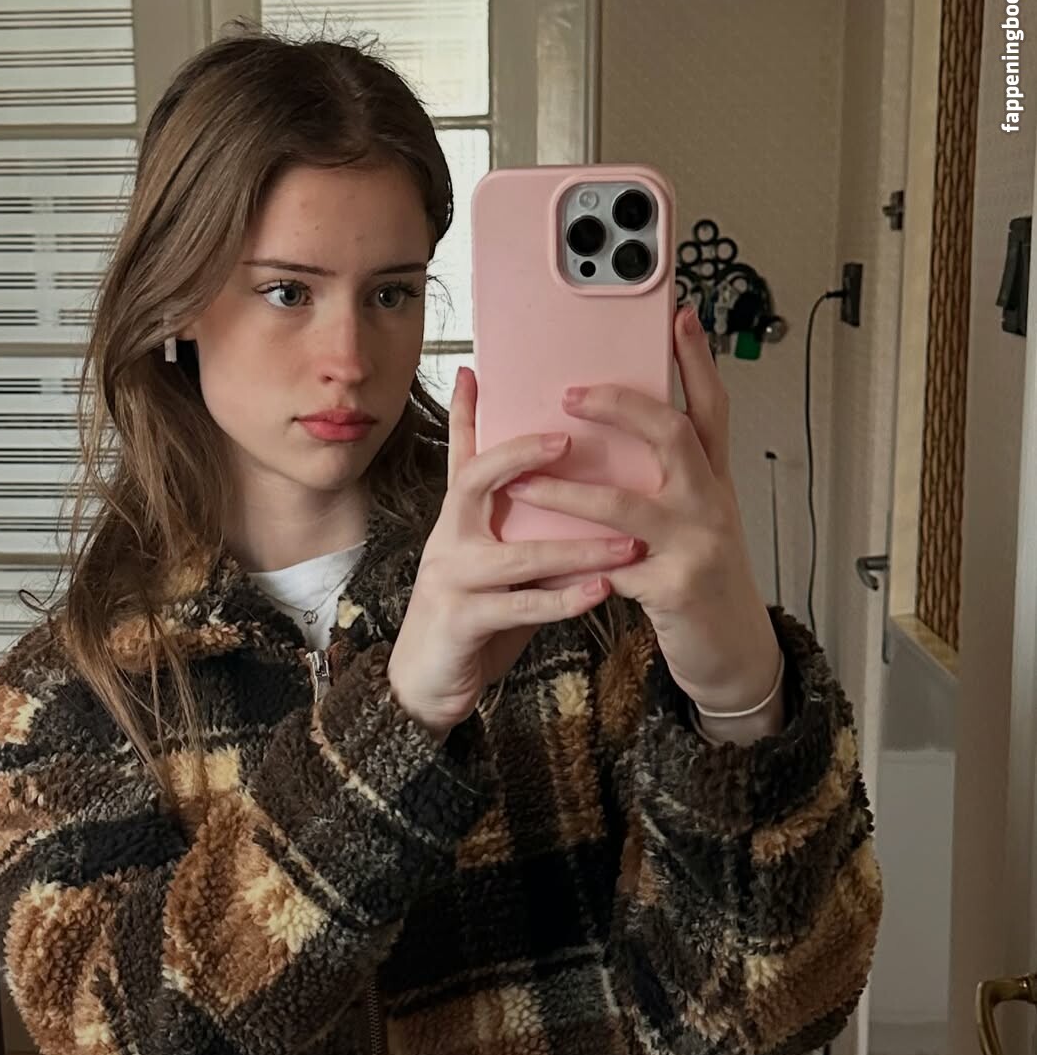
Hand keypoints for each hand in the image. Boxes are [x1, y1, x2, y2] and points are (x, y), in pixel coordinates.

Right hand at [387, 367, 644, 737]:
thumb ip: (524, 525)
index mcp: (459, 518)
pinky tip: (602, 592)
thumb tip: (575, 487)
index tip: (481, 372)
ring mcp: (451, 579)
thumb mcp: (494, 561)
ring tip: (628, 542)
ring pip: (516, 553)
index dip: (469, 413)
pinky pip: (519, 606)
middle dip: (522, 456)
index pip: (465, 454)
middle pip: (477, 480)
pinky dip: (563, 599)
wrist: (426, 683)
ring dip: (576, 547)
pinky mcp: (462, 622)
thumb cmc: (472, 617)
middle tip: (569, 440)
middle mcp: (449, 538)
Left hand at [502, 303, 780, 714]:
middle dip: (621, 409)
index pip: (711, 408)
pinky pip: (610, 570)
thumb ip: (663, 480)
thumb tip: (611, 436)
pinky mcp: (674, 589)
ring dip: (568, 493)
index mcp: (712, 480)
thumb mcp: (693, 519)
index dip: (697, 362)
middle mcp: (710, 504)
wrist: (732, 649)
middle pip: (672, 436)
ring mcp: (696, 546)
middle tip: (572, 394)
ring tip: (522, 482)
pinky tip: (536, 563)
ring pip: (625, 507)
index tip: (679, 316)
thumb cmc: (698, 578)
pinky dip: (570, 566)